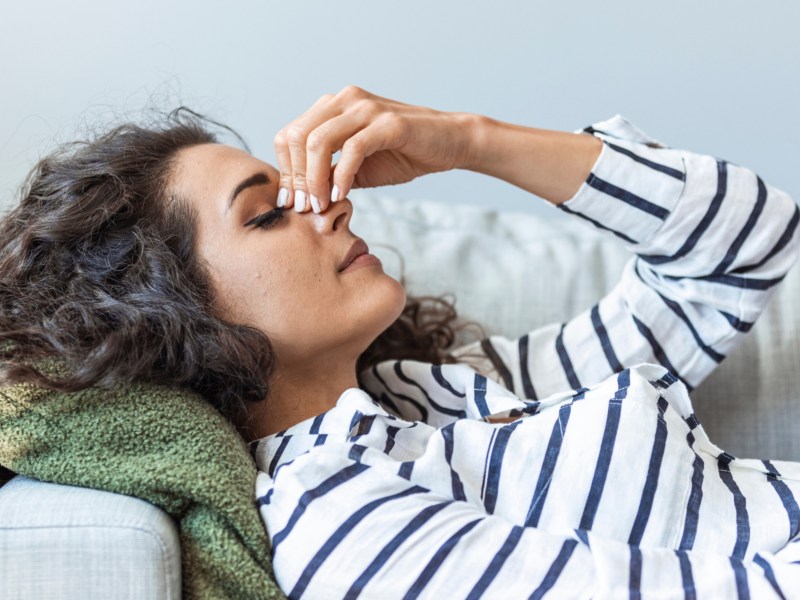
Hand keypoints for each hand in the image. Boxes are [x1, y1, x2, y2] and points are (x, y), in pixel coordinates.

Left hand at [273, 85, 476, 212]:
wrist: (449, 143)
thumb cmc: (403, 155)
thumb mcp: (356, 168)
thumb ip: (329, 174)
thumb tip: (300, 197)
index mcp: (333, 107)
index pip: (289, 135)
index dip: (285, 171)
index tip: (291, 202)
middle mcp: (345, 100)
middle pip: (297, 136)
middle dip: (296, 177)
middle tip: (304, 207)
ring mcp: (366, 108)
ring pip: (318, 141)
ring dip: (314, 179)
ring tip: (320, 205)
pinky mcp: (388, 123)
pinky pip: (352, 150)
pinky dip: (341, 177)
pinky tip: (341, 195)